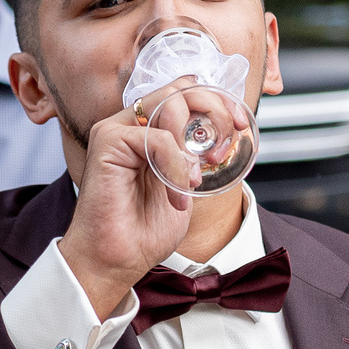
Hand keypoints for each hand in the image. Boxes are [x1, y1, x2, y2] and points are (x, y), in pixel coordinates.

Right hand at [57, 80, 217, 318]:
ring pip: (169, 103)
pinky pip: (157, 137)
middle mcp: (131, 123)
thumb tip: (223, 132)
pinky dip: (176, 167)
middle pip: (179, 87)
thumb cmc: (144, 230)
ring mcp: (117, 129)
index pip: (184, 91)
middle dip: (213, 110)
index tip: (240, 123)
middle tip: (221, 148)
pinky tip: (176, 194)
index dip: (217, 101)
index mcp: (147, 130)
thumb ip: (195, 155)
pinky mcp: (108, 140)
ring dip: (192, 145)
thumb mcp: (185, 185)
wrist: (116, 260)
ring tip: (192, 182)